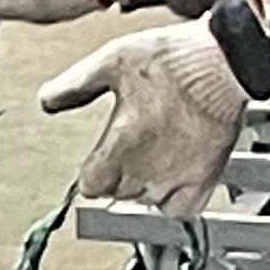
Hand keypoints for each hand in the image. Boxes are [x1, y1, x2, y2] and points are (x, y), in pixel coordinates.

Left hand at [39, 21, 249, 216]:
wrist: (223, 63)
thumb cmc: (173, 59)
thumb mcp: (111, 60)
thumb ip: (75, 85)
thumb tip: (46, 101)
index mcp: (121, 142)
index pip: (90, 185)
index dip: (92, 171)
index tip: (100, 156)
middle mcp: (147, 167)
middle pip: (117, 193)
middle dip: (117, 174)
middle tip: (129, 146)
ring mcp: (178, 176)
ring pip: (146, 201)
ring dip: (143, 185)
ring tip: (151, 155)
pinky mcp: (205, 178)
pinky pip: (180, 210)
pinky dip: (173, 200)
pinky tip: (172, 178)